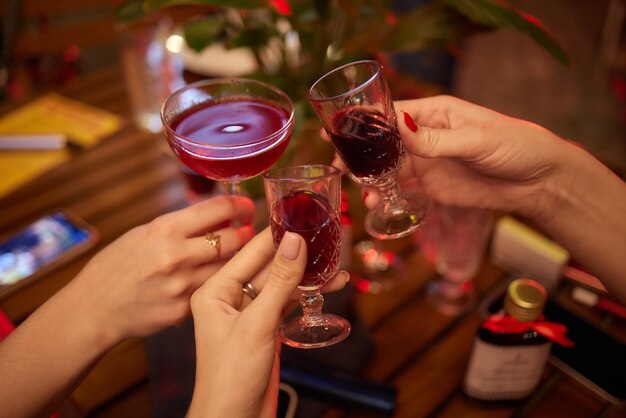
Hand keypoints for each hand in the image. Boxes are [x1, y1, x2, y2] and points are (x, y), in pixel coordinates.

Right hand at [68, 195, 255, 345]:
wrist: (94, 308)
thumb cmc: (117, 265)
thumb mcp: (144, 233)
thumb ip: (181, 225)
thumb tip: (218, 214)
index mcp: (165, 229)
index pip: (218, 209)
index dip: (239, 206)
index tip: (246, 208)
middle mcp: (177, 255)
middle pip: (233, 238)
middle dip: (246, 232)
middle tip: (249, 231)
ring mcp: (183, 285)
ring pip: (230, 267)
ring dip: (240, 259)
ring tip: (241, 254)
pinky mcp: (185, 309)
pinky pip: (214, 290)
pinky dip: (223, 283)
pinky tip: (224, 279)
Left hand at [188, 228, 348, 417]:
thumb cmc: (231, 377)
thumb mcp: (257, 324)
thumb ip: (279, 282)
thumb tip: (294, 241)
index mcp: (215, 290)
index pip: (251, 252)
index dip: (278, 234)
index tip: (302, 216)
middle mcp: (230, 297)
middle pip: (269, 266)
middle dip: (298, 255)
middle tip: (326, 237)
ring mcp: (249, 313)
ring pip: (282, 284)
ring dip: (308, 276)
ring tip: (336, 265)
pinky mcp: (264, 327)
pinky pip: (287, 302)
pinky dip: (308, 295)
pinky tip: (329, 287)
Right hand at [354, 95, 572, 220]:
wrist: (537, 182)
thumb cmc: (514, 146)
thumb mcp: (476, 139)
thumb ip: (436, 139)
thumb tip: (399, 129)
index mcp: (433, 113)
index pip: (389, 114)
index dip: (360, 123)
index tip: (333, 131)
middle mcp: (423, 136)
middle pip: (380, 144)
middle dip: (358, 155)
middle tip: (339, 170)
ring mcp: (425, 162)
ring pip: (386, 169)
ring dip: (370, 180)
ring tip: (364, 196)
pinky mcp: (430, 186)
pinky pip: (400, 189)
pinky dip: (385, 195)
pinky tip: (377, 204)